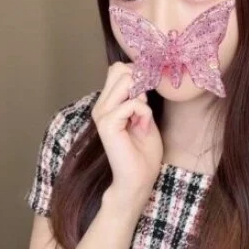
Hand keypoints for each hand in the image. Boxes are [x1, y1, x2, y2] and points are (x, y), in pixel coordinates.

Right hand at [91, 61, 162, 206]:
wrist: (138, 178)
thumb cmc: (144, 151)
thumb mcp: (145, 117)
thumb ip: (140, 97)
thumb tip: (142, 78)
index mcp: (108, 103)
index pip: (117, 69)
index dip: (136, 74)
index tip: (147, 93)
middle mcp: (102, 105)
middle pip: (119, 70)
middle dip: (140, 81)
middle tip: (145, 106)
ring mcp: (102, 114)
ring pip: (125, 80)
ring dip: (142, 97)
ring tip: (143, 117)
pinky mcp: (107, 124)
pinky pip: (132, 103)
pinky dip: (144, 112)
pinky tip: (143, 127)